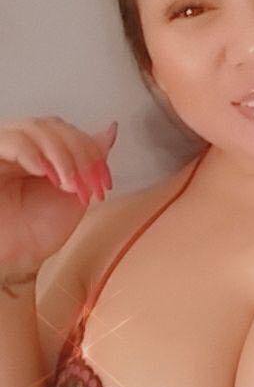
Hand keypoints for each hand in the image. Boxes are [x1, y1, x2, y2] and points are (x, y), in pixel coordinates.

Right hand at [0, 115, 117, 282]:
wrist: (14, 259)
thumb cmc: (38, 232)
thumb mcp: (76, 194)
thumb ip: (90, 162)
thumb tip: (110, 131)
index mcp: (44, 153)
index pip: (69, 132)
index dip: (90, 150)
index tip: (103, 181)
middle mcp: (22, 147)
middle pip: (53, 126)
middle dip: (79, 153)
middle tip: (85, 185)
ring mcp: (5, 151)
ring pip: (34, 128)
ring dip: (59, 154)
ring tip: (67, 184)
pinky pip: (9, 139)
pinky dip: (30, 151)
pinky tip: (41, 171)